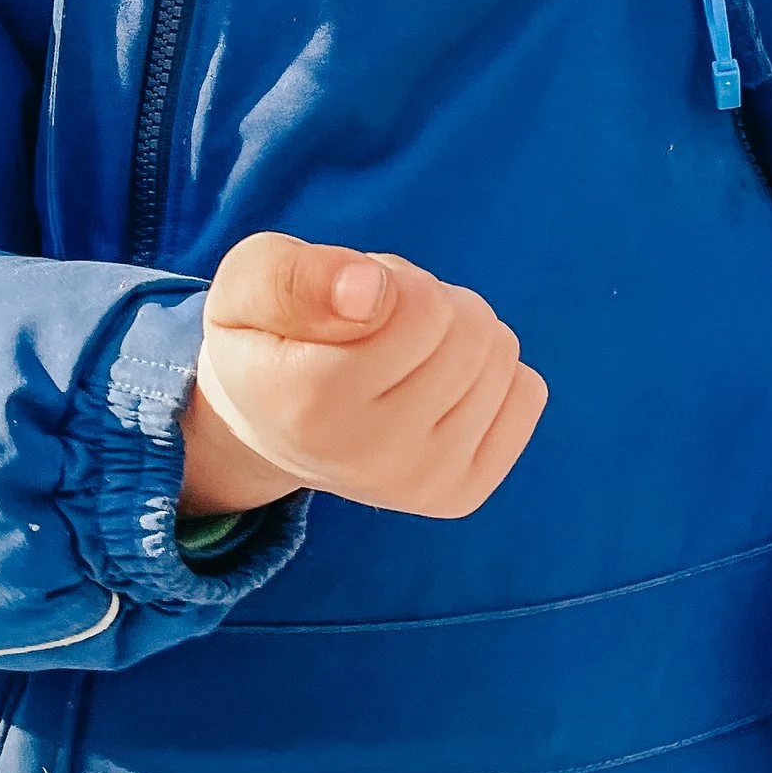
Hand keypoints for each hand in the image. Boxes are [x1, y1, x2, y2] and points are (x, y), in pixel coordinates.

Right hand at [179, 233, 547, 522]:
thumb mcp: (244, 283)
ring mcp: (420, 485)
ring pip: (500, 353)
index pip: (422, 306)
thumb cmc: (266, 336)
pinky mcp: (460, 494)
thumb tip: (372, 293)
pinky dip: (488, 371)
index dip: (392, 279)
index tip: (350, 305)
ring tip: (399, 356)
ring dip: (456, 334)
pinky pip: (526, 392)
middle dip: (429, 302)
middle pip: (469, 326)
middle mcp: (366, 459)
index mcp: (306, 404)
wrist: (271, 426)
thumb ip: (291, 278)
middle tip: (377, 328)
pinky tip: (433, 387)